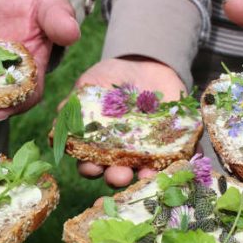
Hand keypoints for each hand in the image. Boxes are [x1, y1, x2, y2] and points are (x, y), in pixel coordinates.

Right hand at [74, 56, 185, 186]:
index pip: (90, 165)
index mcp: (98, 147)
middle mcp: (122, 156)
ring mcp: (149, 153)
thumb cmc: (111, 78)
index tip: (91, 166)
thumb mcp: (91, 83)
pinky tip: (181, 162)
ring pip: (147, 172)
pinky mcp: (175, 145)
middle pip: (118, 175)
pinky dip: (181, 162)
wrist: (146, 65)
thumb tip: (61, 113)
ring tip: (150, 175)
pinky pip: (179, 158)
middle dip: (118, 177)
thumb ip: (76, 100)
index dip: (89, 168)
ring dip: (148, 177)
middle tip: (120, 175)